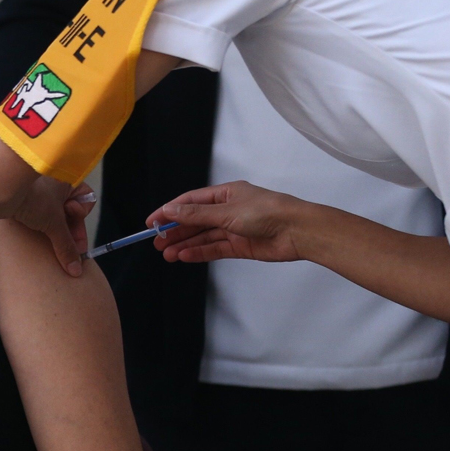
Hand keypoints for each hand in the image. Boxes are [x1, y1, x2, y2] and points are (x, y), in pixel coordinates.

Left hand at [10, 177, 92, 276]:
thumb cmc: (30, 197)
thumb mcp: (53, 223)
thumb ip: (67, 246)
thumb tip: (76, 268)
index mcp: (68, 179)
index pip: (87, 199)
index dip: (82, 218)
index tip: (73, 231)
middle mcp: (56, 182)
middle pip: (72, 210)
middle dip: (71, 229)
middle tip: (69, 248)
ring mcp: (40, 190)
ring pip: (57, 214)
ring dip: (57, 229)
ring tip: (52, 241)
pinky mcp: (26, 199)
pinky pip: (42, 215)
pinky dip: (43, 226)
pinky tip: (39, 237)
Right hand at [151, 181, 313, 263]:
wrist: (298, 231)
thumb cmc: (267, 212)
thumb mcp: (226, 211)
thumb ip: (196, 215)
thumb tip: (170, 211)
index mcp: (225, 194)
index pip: (190, 202)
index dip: (169, 211)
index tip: (151, 222)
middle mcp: (228, 210)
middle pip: (195, 221)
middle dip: (175, 231)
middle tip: (156, 242)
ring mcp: (234, 229)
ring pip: (203, 237)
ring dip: (185, 244)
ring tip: (167, 253)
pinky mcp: (241, 246)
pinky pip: (215, 249)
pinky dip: (200, 252)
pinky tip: (184, 256)